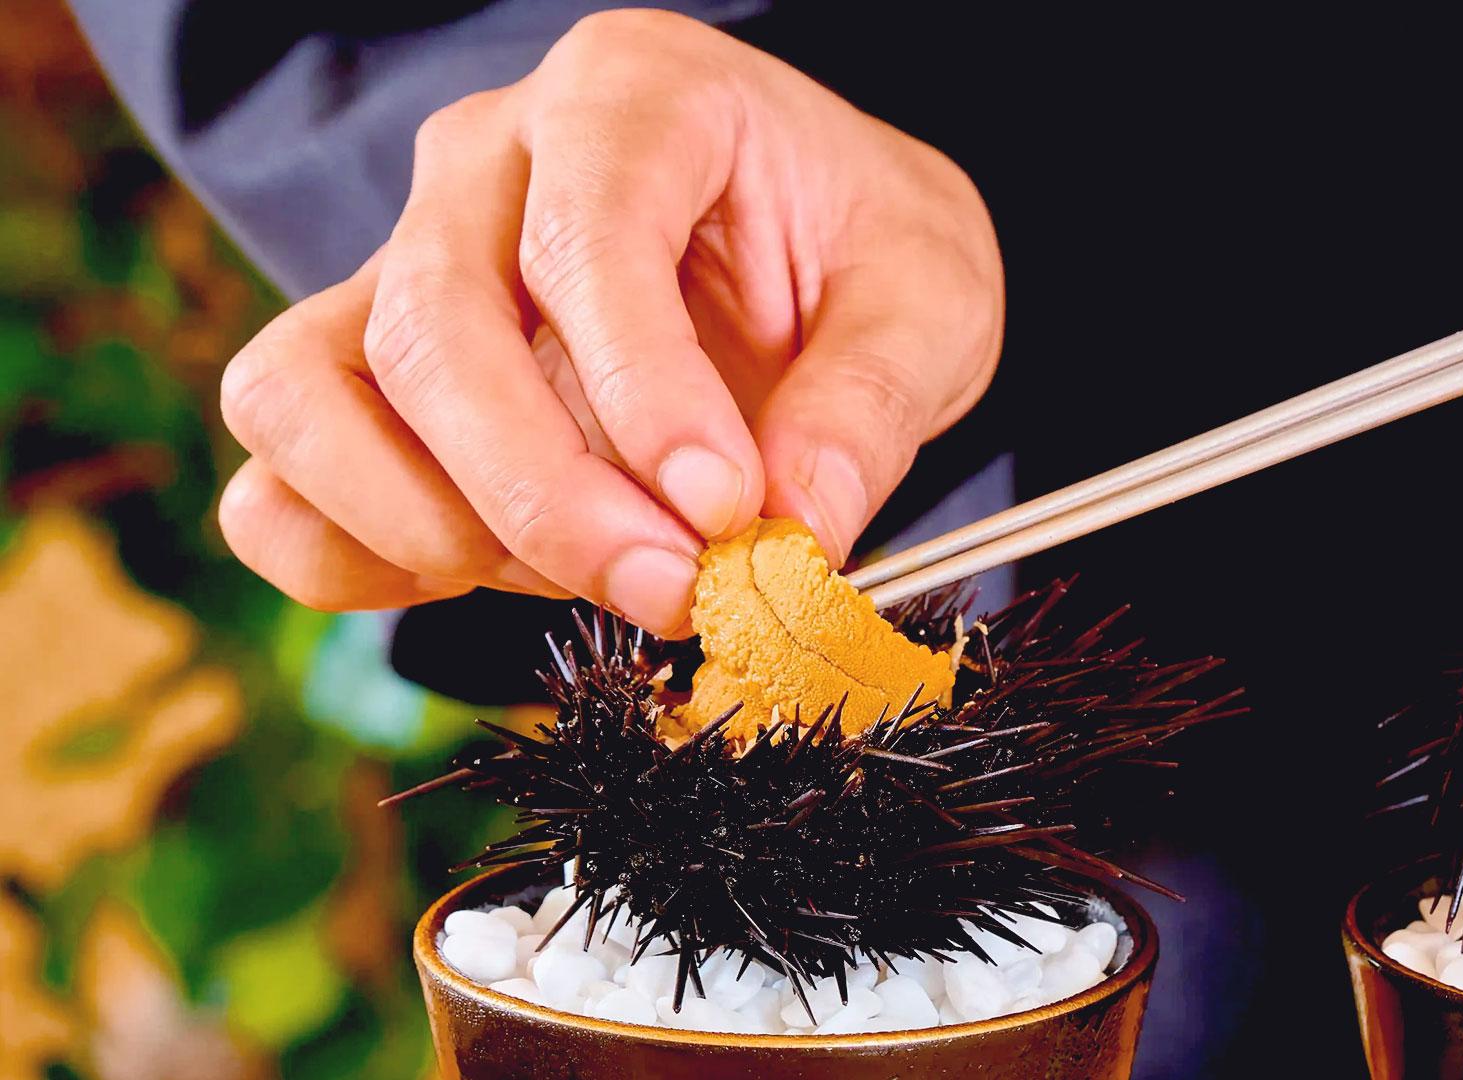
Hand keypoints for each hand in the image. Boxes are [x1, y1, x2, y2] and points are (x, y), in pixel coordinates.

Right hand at [217, 9, 1002, 636]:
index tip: (725, 508)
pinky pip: (278, 469)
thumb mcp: (925, 297)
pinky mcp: (363, 376)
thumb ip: (868, 404)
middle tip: (672, 587)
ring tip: (581, 573)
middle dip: (545, 493)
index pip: (584, 231)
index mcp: (631, 96)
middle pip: (431, 326)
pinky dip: (347, 553)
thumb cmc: (857, 247)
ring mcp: (400, 266)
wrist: (809, 246)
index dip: (641, 388)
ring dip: (426, 523)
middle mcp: (485, 166)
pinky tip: (477, 575)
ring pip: (302, 391)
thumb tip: (794, 535)